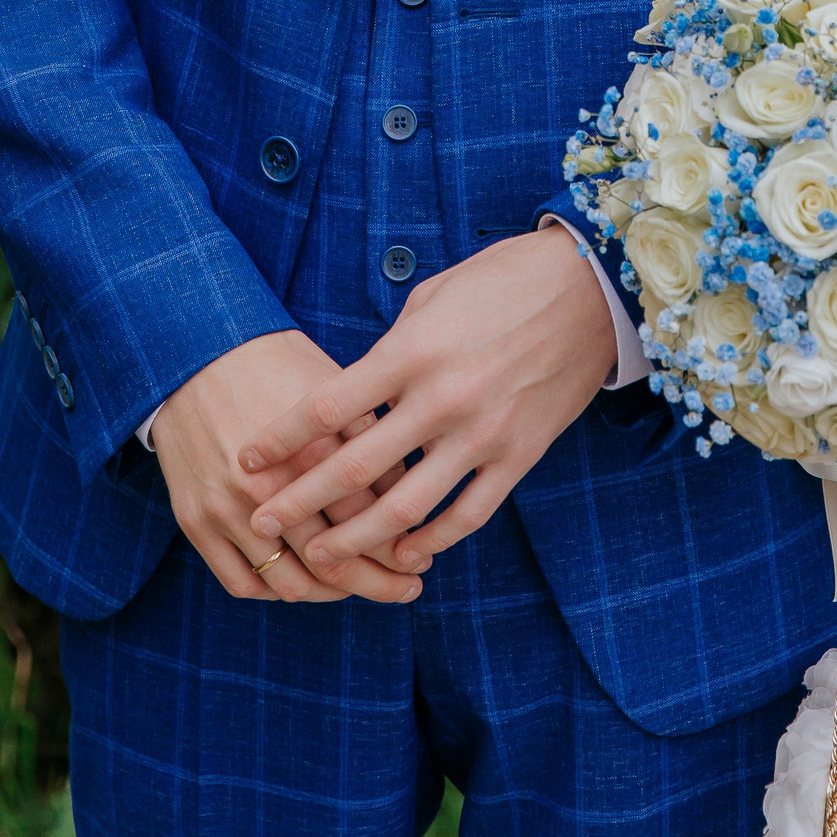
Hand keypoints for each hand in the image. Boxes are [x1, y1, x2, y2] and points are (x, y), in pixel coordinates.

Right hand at [152, 328, 423, 607]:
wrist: (196, 355)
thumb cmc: (277, 365)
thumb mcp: (332, 387)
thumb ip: (368, 439)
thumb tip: (408, 488)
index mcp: (310, 452)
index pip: (366, 522)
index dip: (400, 549)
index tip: (421, 562)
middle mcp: (268, 489)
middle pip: (332, 561)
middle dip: (377, 582)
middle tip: (407, 590)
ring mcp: (227, 511)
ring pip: (289, 583)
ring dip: (330, 594)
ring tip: (357, 587)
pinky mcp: (196, 522)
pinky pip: (241, 582)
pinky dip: (276, 592)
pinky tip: (304, 583)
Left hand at [238, 227, 617, 579]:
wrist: (590, 287)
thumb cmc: (503, 280)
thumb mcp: (433, 298)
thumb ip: (391, 350)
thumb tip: (356, 393)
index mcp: (411, 351)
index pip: (328, 408)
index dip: (280, 440)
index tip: (247, 461)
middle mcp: (441, 398)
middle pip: (353, 469)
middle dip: (298, 503)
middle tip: (261, 524)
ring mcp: (482, 433)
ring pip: (405, 509)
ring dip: (356, 540)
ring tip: (322, 556)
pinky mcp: (519, 455)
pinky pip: (467, 514)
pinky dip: (431, 540)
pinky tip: (404, 551)